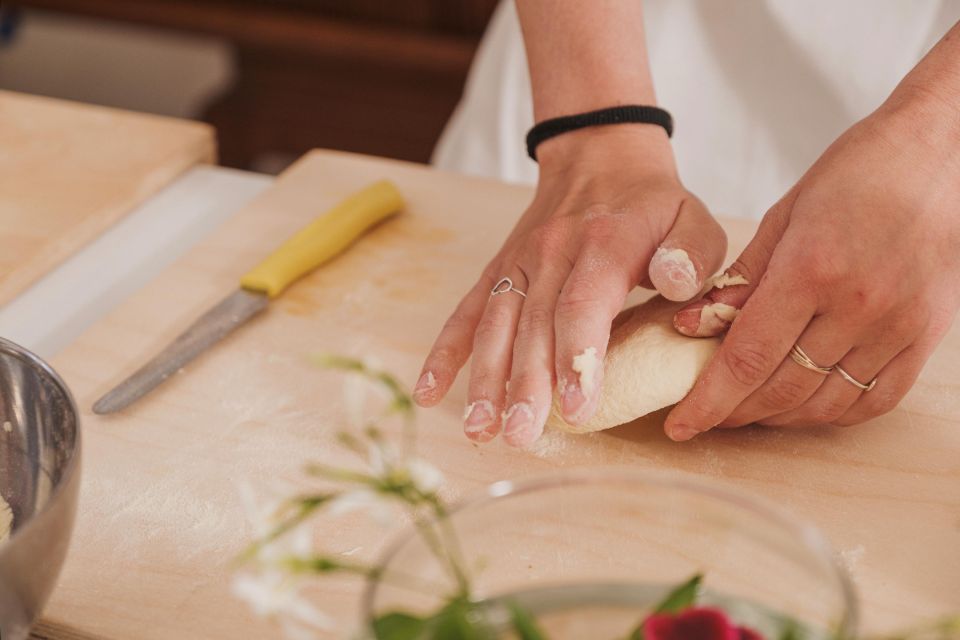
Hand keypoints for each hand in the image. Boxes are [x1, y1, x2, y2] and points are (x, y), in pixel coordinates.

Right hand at [414, 126, 726, 446]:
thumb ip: (692, 252)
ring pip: (496, 325)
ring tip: (480, 429)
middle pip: (532, 326)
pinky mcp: (498, 272)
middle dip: (524, 385)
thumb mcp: (694, 218)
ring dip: (484, 379)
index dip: (577, 357)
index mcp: (603, 244)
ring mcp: (518, 264)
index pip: (583, 305)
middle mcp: (551, 254)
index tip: (577, 406)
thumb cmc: (652, 204)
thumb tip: (674, 284)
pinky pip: (466, 313)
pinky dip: (446, 352)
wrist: (598, 155)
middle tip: (520, 435)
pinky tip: (430, 392)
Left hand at [667, 87, 959, 439]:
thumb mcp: (784, 214)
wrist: (942, 154)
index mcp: (810, 270)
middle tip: (707, 416)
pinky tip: (804, 405)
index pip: (746, 358)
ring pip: (826, 403)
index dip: (707, 401)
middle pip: (782, 389)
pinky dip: (833, 412)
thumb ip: (741, 278)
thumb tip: (690, 326)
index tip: (680, 427)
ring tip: (748, 410)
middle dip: (734, 413)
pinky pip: (875, 399)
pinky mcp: (925, 336)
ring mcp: (897, 326)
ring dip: (779, 417)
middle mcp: (857, 306)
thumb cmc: (857, 173)